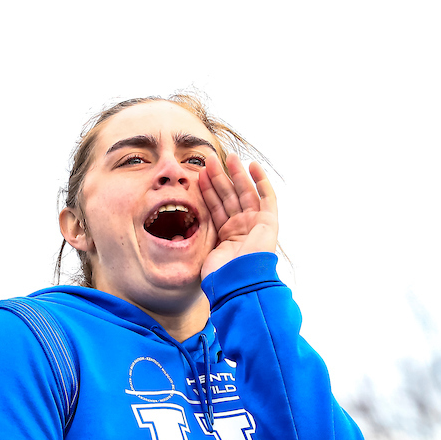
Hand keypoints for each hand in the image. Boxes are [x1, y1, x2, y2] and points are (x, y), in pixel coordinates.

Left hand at [199, 153, 278, 279]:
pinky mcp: (269, 223)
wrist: (239, 283)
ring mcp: (256, 225)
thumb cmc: (219, 274)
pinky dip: (261, 181)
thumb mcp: (202, 254)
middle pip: (229, 197)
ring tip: (228, 156)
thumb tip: (172, 238)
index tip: (197, 174)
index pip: (215, 207)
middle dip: (220, 178)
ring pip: (245, 193)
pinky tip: (253, 166)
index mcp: (226, 238)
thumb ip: (195, 242)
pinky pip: (267, 197)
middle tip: (208, 160)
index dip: (207, 190)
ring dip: (237, 174)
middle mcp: (242, 229)